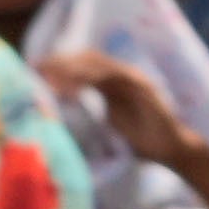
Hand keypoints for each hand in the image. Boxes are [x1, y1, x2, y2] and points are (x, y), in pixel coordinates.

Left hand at [30, 43, 197, 177]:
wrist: (172, 150)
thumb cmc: (142, 141)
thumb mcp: (110, 123)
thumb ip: (92, 111)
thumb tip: (64, 111)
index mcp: (114, 82)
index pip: (84, 65)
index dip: (61, 64)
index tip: (37, 70)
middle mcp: (123, 75)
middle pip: (87, 58)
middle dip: (61, 62)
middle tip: (37, 68)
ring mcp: (133, 78)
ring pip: (97, 64)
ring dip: (71, 69)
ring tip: (50, 77)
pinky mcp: (140, 87)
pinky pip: (111, 77)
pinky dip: (89, 80)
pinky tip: (72, 89)